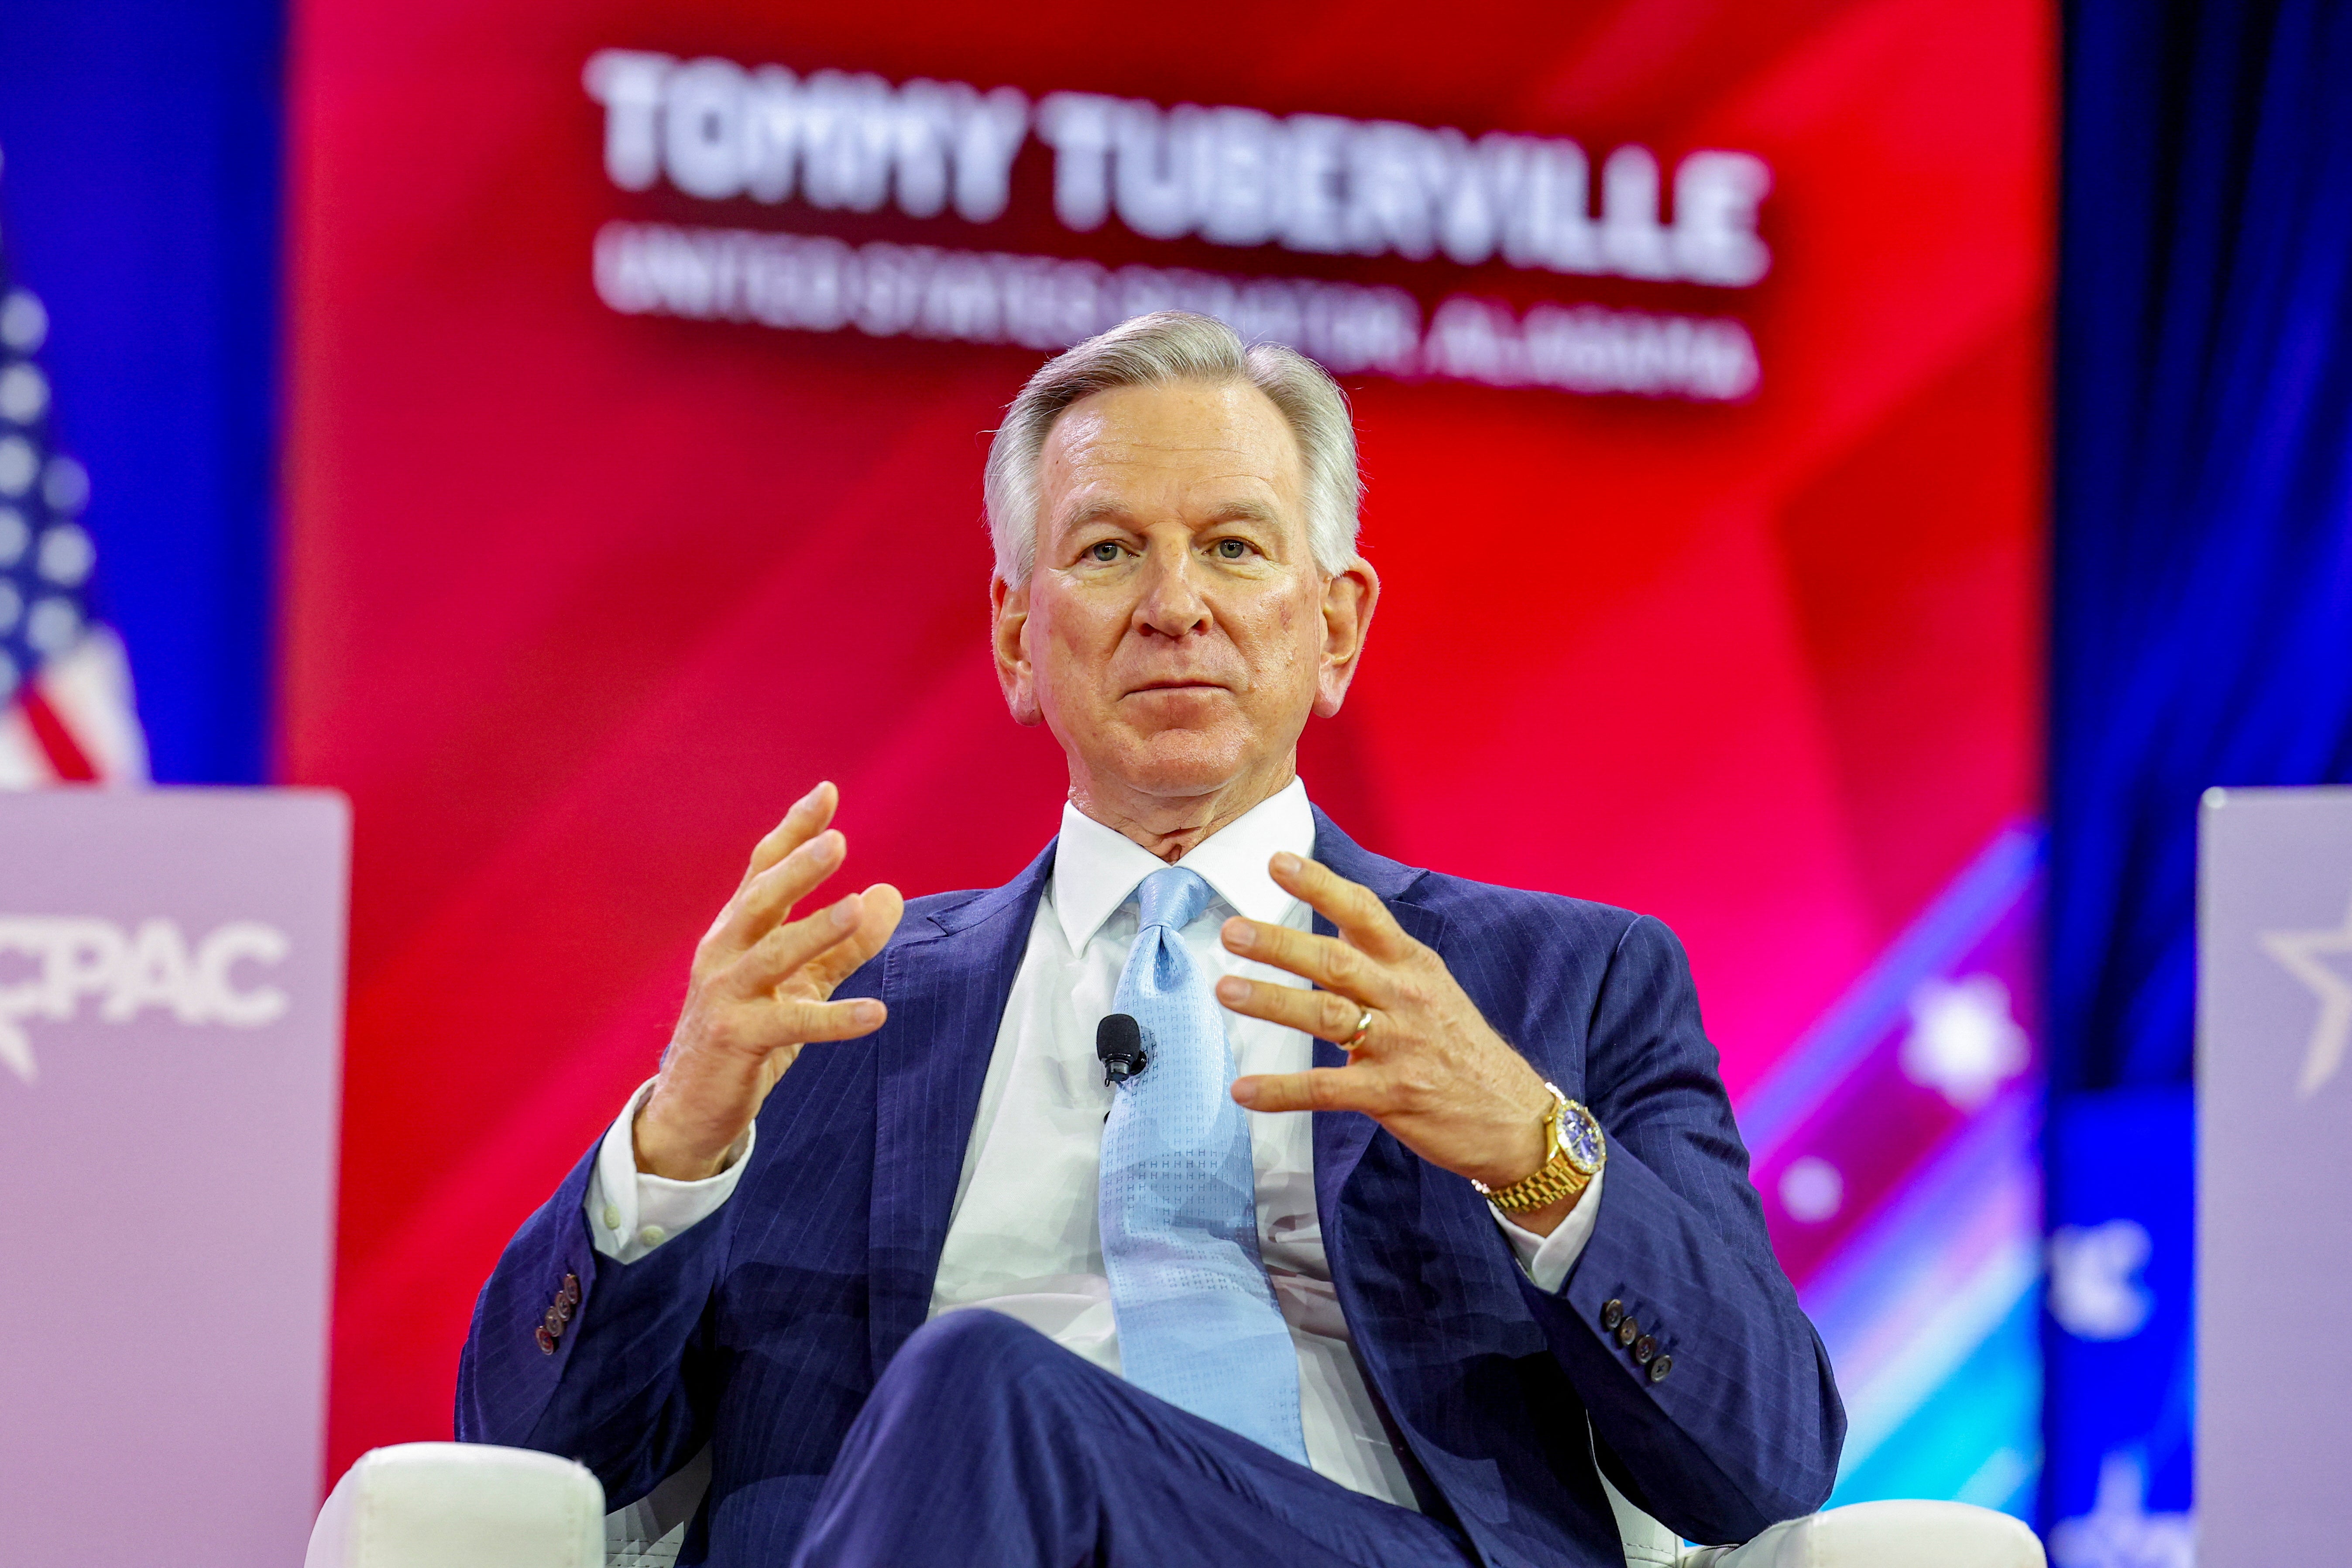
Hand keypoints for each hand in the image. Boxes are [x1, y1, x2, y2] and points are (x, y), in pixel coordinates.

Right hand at [634, 782, 903, 1180]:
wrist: (691, 1106)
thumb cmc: (745, 1033)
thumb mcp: (800, 983)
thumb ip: (844, 944)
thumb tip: (889, 895)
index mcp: (736, 931)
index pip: (763, 869)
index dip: (794, 831)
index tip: (827, 792)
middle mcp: (723, 954)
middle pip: (761, 900)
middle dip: (797, 869)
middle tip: (838, 840)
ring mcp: (725, 996)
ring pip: (771, 956)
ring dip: (815, 932)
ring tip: (855, 909)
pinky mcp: (736, 1039)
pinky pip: (791, 1024)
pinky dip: (835, 1019)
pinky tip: (875, 1014)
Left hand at [1216, 852, 1581, 1234]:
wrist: (1516, 1120)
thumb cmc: (1463, 1051)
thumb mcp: (1432, 991)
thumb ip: (1381, 961)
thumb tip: (1331, 924)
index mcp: (1413, 966)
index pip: (1364, 913)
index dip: (1320, 885)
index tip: (1277, 862)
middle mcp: (1406, 997)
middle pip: (1336, 960)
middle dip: (1281, 944)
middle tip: (1233, 931)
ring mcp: (1400, 1046)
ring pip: (1328, 1015)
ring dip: (1274, 1002)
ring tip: (1227, 991)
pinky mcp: (1393, 1094)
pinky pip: (1328, 1089)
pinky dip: (1283, 1092)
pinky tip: (1244, 1092)